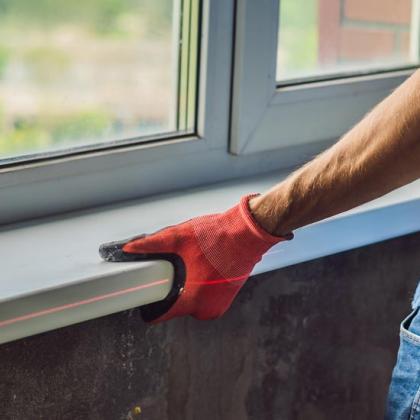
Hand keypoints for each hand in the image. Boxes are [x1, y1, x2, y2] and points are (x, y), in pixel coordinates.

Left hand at [99, 195, 289, 322]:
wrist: (247, 233)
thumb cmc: (218, 236)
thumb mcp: (178, 238)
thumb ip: (151, 245)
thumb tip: (130, 249)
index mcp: (191, 300)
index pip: (160, 316)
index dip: (151, 303)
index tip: (149, 293)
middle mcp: (206, 309)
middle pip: (176, 305)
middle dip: (173, 289)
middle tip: (176, 269)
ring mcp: (218, 305)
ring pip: (191, 300)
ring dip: (189, 286)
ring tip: (194, 265)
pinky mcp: (227, 298)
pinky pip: (205, 296)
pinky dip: (202, 285)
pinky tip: (205, 267)